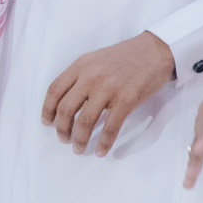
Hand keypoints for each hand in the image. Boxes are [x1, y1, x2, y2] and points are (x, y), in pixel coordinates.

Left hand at [42, 30, 174, 154]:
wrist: (154, 51)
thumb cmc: (125, 57)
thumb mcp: (96, 60)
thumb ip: (81, 77)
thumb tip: (68, 104)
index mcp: (80, 65)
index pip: (55, 90)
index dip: (48, 110)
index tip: (47, 122)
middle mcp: (91, 76)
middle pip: (66, 109)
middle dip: (62, 129)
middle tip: (64, 139)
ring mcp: (108, 88)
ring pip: (85, 122)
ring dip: (80, 140)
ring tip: (79, 149)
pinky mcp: (126, 100)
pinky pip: (110, 128)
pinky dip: (104, 143)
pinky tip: (101, 151)